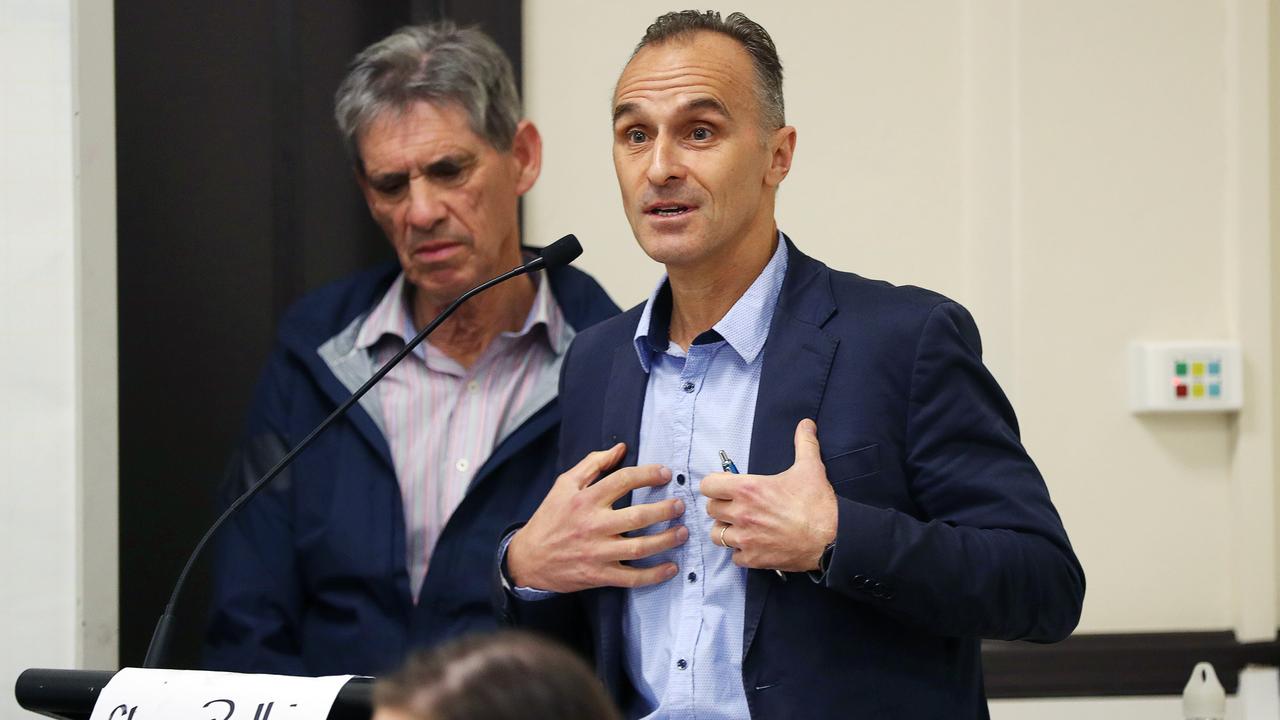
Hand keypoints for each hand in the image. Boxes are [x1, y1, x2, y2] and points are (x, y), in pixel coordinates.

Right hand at [507, 443, 688, 592]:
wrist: (528, 558)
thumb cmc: (549, 517)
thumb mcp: (564, 485)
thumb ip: (592, 464)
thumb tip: (620, 449)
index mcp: (585, 500)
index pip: (623, 481)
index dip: (648, 474)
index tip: (666, 473)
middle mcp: (593, 526)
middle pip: (637, 517)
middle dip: (664, 510)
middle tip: (680, 505)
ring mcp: (597, 553)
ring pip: (639, 548)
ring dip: (666, 540)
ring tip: (682, 532)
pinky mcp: (599, 575)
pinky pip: (631, 578)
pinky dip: (654, 575)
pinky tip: (671, 567)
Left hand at [702, 419, 837, 571]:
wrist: (832, 539)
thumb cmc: (818, 504)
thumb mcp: (810, 468)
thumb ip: (804, 443)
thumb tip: (806, 424)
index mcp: (748, 489)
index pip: (708, 485)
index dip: (715, 485)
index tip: (725, 487)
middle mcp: (741, 513)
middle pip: (711, 510)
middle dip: (721, 507)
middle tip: (736, 506)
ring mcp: (746, 539)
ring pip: (717, 535)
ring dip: (726, 530)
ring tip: (741, 527)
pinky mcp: (754, 559)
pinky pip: (734, 557)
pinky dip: (741, 552)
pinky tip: (753, 545)